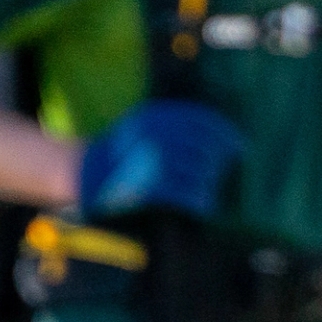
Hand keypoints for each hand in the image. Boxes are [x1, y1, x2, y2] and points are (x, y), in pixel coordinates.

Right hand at [74, 100, 245, 222]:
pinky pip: (185, 194)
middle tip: (225, 173)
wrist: (82, 173)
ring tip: (210, 192)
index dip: (226, 134)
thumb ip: (174, 127)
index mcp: (157, 116)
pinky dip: (199, 200)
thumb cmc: (120, 152)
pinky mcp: (147, 186)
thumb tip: (221, 138)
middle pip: (206, 148)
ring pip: (199, 172)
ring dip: (210, 185)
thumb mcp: (143, 126)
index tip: (239, 146)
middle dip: (220, 163)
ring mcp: (152, 160)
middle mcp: (156, 135)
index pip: (203, 121)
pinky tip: (204, 206)